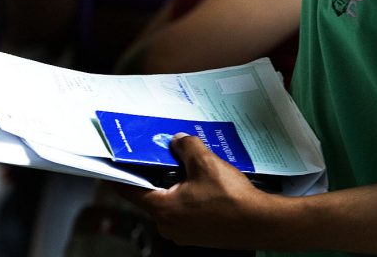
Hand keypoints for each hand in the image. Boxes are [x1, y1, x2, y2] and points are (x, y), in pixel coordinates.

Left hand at [115, 134, 278, 249]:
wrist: (265, 224)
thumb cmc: (234, 200)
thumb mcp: (205, 163)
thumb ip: (186, 148)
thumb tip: (179, 141)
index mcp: (163, 209)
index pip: (129, 190)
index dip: (120, 174)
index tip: (112, 164)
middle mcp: (168, 225)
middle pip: (150, 194)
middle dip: (155, 174)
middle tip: (159, 156)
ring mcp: (183, 233)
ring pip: (169, 202)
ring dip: (174, 185)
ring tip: (186, 167)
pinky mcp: (198, 234)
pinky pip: (185, 210)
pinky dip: (187, 196)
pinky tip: (201, 183)